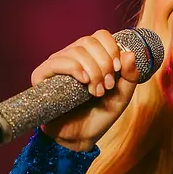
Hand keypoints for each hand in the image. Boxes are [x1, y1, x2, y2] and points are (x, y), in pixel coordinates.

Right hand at [32, 30, 141, 151]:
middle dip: (104, 64)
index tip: (117, 70)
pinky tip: (83, 81)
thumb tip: (129, 53)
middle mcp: (72, 56)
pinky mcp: (42, 76)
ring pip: (76, 51)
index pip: (100, 36)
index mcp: (91, 56)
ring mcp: (57, 65)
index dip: (112, 49)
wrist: (81, 137)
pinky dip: (74, 68)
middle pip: (89, 42)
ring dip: (92, 71)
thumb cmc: (100, 115)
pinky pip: (56, 62)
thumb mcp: (122, 96)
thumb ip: (130, 76)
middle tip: (107, 86)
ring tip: (96, 92)